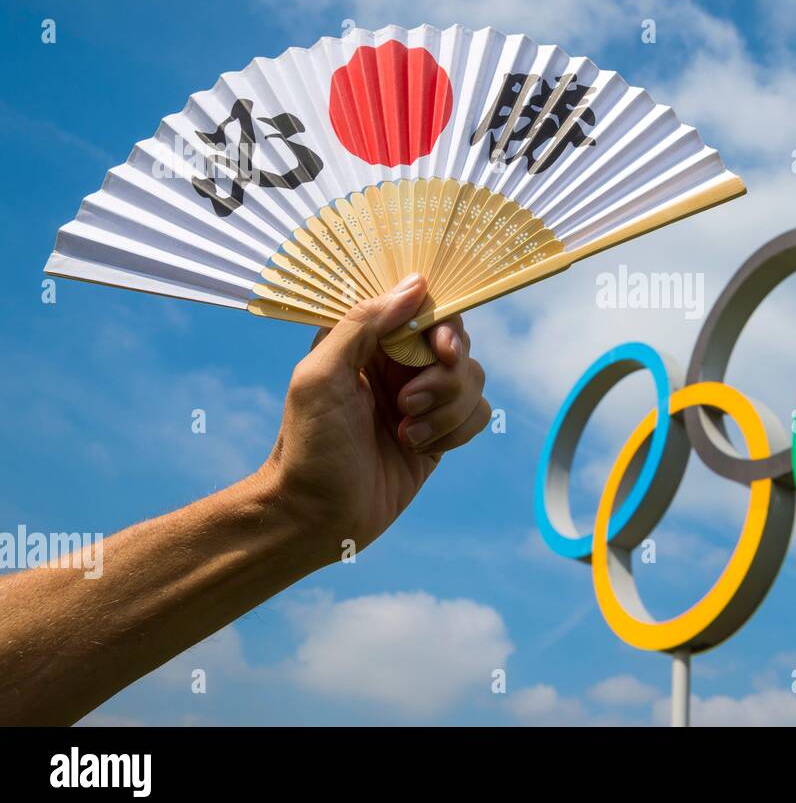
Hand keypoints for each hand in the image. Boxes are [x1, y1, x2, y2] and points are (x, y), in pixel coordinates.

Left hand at [259, 273, 489, 564]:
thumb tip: (416, 285)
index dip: (441, 323)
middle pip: (456, 341)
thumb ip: (364, 323)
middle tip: (410, 402)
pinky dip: (456, 429)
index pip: (422, 306)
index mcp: (366, 340)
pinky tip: (418, 448)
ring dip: (446, 408)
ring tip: (405, 433)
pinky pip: (478, 413)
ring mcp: (423, 398)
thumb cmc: (309, 444)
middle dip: (444, 374)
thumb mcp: (322, 374)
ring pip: (472, 378)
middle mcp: (398, 363)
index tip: (439, 348)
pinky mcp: (441, 432)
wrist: (318, 517)